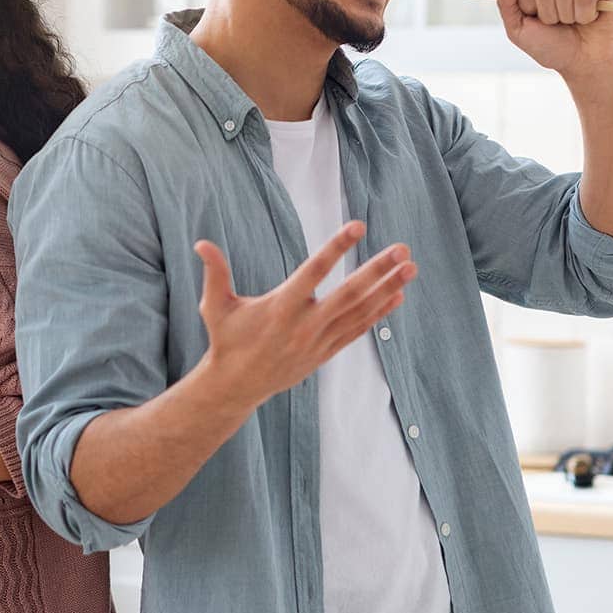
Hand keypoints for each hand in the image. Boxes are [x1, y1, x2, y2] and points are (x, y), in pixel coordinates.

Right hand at [194, 221, 416, 409]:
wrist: (236, 386)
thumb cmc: (226, 340)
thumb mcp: (214, 306)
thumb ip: (214, 273)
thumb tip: (201, 243)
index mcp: (280, 307)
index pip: (314, 272)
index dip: (336, 248)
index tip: (358, 226)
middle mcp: (304, 325)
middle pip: (349, 294)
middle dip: (378, 270)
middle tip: (402, 249)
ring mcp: (318, 341)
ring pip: (360, 312)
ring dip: (387, 289)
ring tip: (410, 268)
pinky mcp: (325, 353)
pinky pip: (358, 330)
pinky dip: (378, 314)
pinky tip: (397, 296)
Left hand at [492, 0, 612, 79]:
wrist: (583, 63)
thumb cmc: (551, 48)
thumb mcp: (519, 31)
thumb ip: (506, 3)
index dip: (527, 2)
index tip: (535, 18)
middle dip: (548, 11)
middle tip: (556, 23)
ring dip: (567, 14)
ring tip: (573, 22)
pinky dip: (586, 12)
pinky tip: (589, 18)